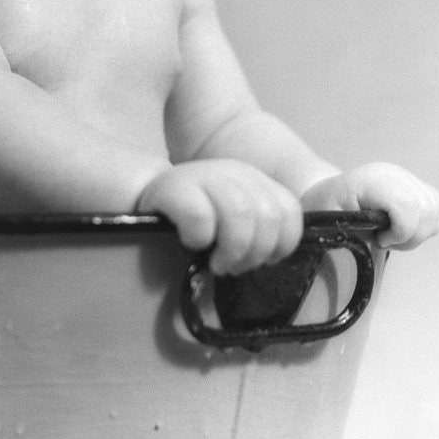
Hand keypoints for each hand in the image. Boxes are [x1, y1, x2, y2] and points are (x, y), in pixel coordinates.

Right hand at [138, 159, 302, 274]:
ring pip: (240, 214)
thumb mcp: (235, 219)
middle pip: (268, 217)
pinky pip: (201, 216)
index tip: (261, 261)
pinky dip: (199, 238)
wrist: (149, 198)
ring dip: (232, 250)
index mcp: (256, 180)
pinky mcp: (176, 187)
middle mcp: (236, 172)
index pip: (289, 211)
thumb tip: (278, 260)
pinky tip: (190, 243)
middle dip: (255, 253)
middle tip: (234, 266)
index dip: (281, 244)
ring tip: (216, 263)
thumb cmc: (198, 218)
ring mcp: (206, 175)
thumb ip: (260, 229)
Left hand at [301, 162, 438, 249]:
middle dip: (410, 237)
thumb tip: (378, 242)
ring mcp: (406, 177)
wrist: (326, 195)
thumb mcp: (331, 225)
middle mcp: (393, 173)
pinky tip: (403, 229)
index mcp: (370, 180)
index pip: (407, 205)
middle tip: (383, 240)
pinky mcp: (415, 186)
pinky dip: (426, 226)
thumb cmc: (325, 211)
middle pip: (426, 210)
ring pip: (435, 211)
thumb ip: (357, 235)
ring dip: (418, 232)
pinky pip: (436, 209)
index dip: (400, 232)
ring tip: (391, 234)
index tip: (379, 240)